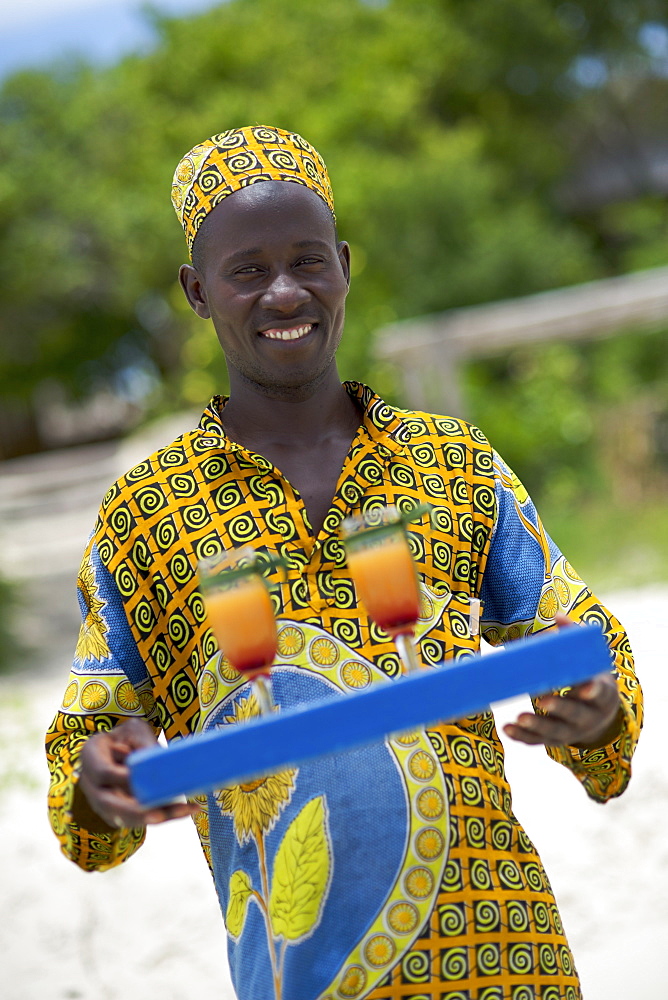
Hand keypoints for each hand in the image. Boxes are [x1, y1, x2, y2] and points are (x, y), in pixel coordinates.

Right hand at [74, 718, 199, 831]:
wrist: (117, 748)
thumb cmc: (126, 736)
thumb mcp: (133, 730)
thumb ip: (142, 744)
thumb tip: (157, 761)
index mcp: (90, 756)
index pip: (102, 772)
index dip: (120, 778)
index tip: (139, 779)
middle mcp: (91, 785)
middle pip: (109, 804)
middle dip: (135, 811)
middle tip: (160, 814)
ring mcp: (103, 803)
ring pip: (125, 817)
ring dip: (155, 816)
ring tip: (185, 810)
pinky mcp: (119, 814)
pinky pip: (139, 819)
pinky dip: (163, 816)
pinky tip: (187, 809)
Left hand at [503, 614, 622, 749]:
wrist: (600, 714)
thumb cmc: (590, 677)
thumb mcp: (591, 659)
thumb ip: (574, 636)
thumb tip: (557, 615)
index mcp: (602, 694)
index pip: (599, 693)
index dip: (592, 691)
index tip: (584, 688)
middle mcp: (589, 716)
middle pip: (576, 715)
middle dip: (560, 708)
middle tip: (542, 700)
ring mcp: (572, 730)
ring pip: (556, 732)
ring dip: (537, 727)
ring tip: (519, 718)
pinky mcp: (556, 739)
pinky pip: (539, 741)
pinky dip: (523, 737)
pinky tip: (508, 729)